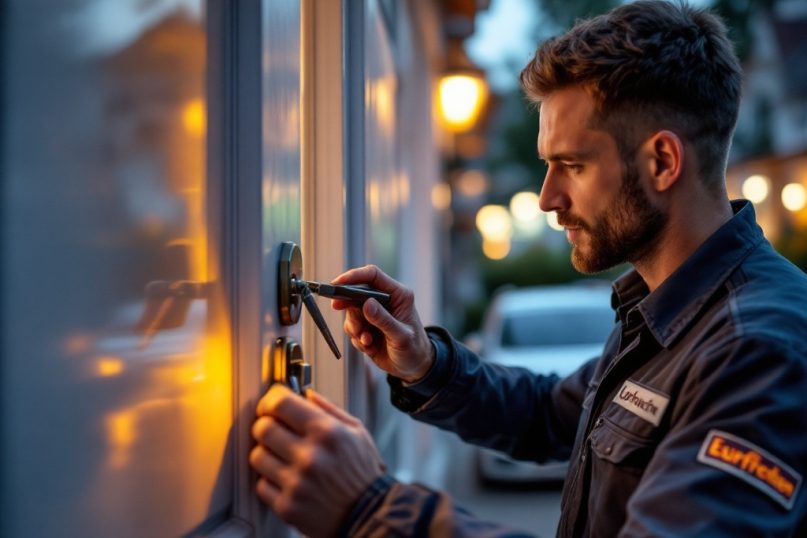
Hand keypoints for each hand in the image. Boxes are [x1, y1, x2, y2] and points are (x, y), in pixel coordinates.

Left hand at [250, 384, 385, 537]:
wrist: (369, 516)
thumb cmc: (364, 474)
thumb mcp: (357, 433)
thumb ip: (330, 410)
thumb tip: (306, 394)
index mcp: (327, 432)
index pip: (280, 404)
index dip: (270, 400)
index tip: (271, 404)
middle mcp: (310, 456)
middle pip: (263, 428)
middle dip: (266, 425)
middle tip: (274, 429)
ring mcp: (297, 483)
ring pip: (257, 456)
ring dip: (266, 453)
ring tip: (282, 456)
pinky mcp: (288, 507)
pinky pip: (261, 485)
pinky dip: (270, 481)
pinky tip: (287, 478)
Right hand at [331, 265, 433, 382]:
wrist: (413, 367)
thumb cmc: (414, 348)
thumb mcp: (401, 336)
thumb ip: (384, 320)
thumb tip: (367, 303)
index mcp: (398, 295)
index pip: (373, 276)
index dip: (354, 276)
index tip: (338, 284)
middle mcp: (384, 301)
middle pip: (356, 293)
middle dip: (347, 304)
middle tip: (336, 307)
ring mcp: (374, 314)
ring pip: (352, 313)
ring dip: (355, 328)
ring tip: (367, 341)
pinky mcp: (367, 327)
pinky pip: (352, 329)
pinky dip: (357, 339)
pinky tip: (370, 347)